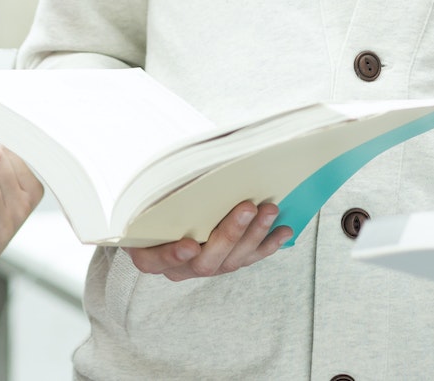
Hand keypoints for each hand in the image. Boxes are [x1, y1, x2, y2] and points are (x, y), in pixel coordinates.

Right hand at [125, 201, 290, 281]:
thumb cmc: (157, 207)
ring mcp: (206, 267)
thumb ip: (161, 194)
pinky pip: (249, 259)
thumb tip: (182, 165)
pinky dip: (268, 244)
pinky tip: (284, 231)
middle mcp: (179, 267)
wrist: (168, 219)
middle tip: (248, 208)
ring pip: (231, 261)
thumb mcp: (150, 201)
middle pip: (204, 261)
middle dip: (230, 234)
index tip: (188, 245)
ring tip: (269, 210)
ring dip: (254, 235)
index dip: (170, 255)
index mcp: (150, 254)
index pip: (153, 261)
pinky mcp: (228, 263)